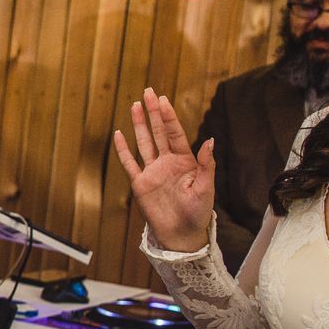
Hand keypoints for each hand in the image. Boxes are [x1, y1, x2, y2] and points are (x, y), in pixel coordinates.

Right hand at [112, 88, 215, 253]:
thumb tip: (209, 140)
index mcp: (185, 161)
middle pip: (158, 132)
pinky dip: (123, 149)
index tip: (162, 100)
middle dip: (153, 112)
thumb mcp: (206, 187)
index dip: (168, 117)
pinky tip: (119, 134)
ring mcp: (152, 171)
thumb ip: (206, 164)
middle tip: (148, 93)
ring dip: (139, 125)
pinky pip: (130, 163)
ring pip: (144, 143)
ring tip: (134, 106)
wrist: (181, 234)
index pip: (174, 134)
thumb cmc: (198, 212)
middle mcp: (167, 162)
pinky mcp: (140, 183)